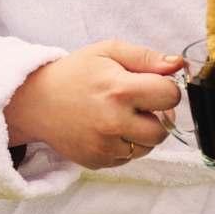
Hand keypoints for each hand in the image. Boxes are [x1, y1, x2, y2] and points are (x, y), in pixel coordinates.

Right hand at [3, 39, 184, 169]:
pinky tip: (108, 128)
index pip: (170, 96)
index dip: (166, 88)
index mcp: (120, 90)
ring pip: (148, 146)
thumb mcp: (107, 52)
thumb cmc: (75, 73)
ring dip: (142, 132)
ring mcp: (105, 146)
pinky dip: (125, 144)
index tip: (152, 84)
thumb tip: (178, 65)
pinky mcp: (98, 161)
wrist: (36, 101)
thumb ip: (145, 57)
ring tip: (120, 114)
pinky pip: (129, 157)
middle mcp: (114, 122)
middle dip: (157, 115)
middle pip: (163, 129)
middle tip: (137, 102)